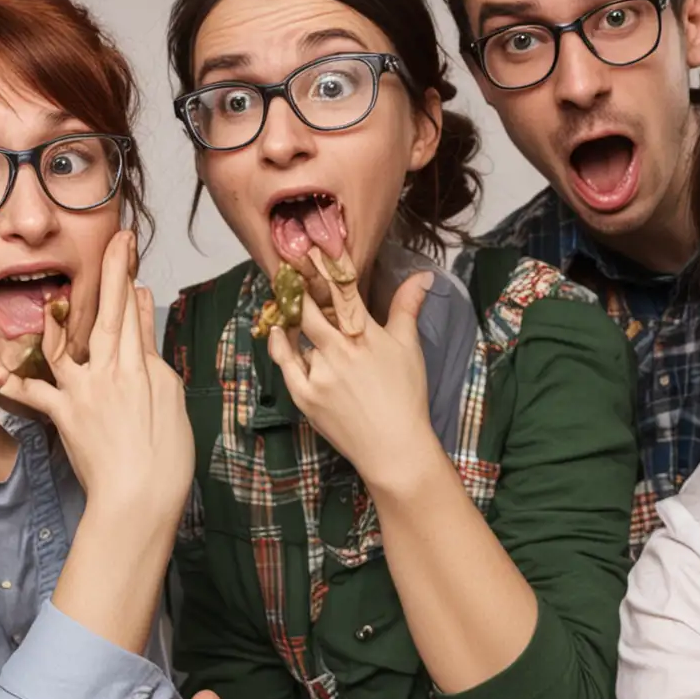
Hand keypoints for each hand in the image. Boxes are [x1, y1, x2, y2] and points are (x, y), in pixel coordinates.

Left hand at [0, 230, 192, 525]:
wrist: (138, 498)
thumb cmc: (165, 458)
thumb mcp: (170, 398)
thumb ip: (151, 353)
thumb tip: (141, 315)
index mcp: (139, 367)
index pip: (131, 310)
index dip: (126, 273)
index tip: (126, 244)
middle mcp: (108, 371)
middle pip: (105, 314)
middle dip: (108, 273)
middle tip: (113, 242)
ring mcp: (82, 392)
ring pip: (62, 344)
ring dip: (57, 319)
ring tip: (53, 298)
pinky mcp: (64, 415)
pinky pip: (34, 394)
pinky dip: (16, 382)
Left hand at [264, 260, 437, 489]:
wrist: (393, 446)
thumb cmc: (406, 396)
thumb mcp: (409, 347)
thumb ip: (408, 307)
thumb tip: (423, 276)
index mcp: (365, 334)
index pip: (341, 291)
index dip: (325, 269)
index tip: (311, 252)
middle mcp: (338, 350)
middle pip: (310, 309)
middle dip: (300, 289)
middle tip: (291, 273)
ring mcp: (319, 373)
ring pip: (297, 334)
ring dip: (290, 316)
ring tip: (284, 301)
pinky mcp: (305, 396)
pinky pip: (284, 363)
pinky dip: (279, 345)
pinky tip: (276, 332)